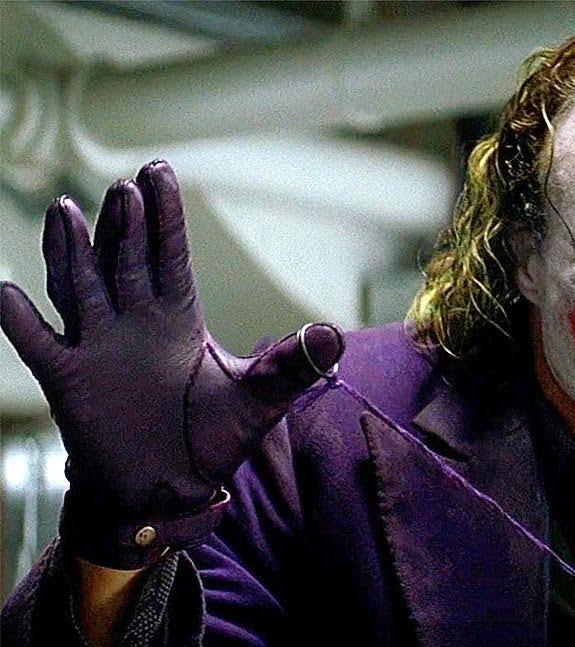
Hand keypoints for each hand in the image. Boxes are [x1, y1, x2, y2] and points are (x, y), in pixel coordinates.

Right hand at [0, 161, 343, 568]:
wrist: (170, 490)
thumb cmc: (214, 439)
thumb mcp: (259, 399)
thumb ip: (290, 366)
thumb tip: (332, 336)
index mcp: (178, 318)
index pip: (169, 255)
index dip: (164, 216)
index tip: (159, 170)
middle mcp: (134, 323)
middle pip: (124, 261)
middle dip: (125, 225)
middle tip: (127, 187)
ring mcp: (98, 348)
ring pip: (80, 286)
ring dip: (72, 251)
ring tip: (67, 211)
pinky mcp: (70, 382)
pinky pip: (38, 344)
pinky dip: (21, 320)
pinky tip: (7, 292)